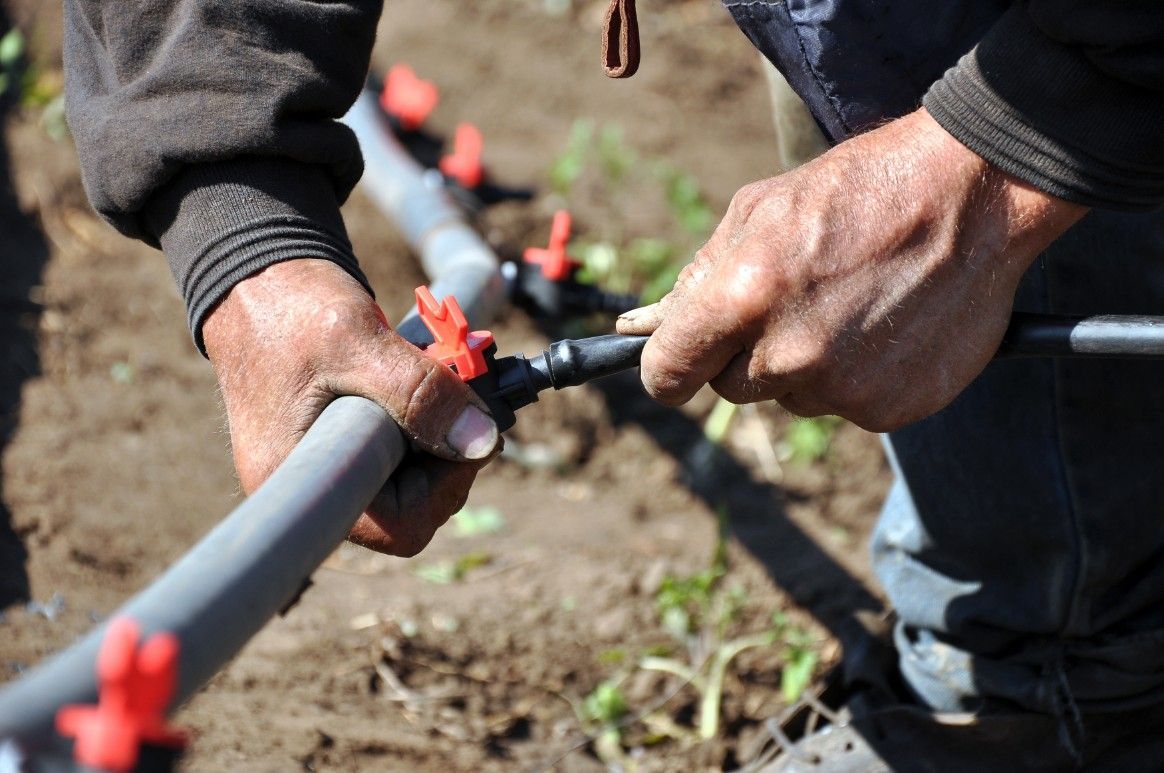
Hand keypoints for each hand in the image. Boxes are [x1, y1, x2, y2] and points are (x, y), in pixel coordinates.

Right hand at [202, 259, 499, 555]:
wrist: (256, 277)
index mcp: (301, 478)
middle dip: (451, 452)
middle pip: (413, 506)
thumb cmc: (291, 308)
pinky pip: (399, 451)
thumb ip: (420, 391)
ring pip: (412, 478)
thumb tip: (482, 440)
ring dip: (442, 431)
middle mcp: (311, 485)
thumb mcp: (357, 340)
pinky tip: (425, 380)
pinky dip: (425, 419)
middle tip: (465, 394)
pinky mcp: (341, 444)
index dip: (446, 486)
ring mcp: (326, 467)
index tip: (465, 429)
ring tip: (442, 376)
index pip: (399, 528)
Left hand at [617, 109, 1086, 431]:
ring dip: (806, 366)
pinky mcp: (890, 410)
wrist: (974, 194)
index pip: (667, 374)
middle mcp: (788, 355)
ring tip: (850, 304)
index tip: (679, 364)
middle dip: (747, 353)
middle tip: (793, 301)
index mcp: (742, 298)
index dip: (669, 368)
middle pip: (731, 388)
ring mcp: (842, 389)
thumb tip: (646, 328)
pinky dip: (858, 378)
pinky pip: (846, 407)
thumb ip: (699, 279)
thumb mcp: (758, 210)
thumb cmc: (856, 191)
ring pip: (791, 397)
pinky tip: (884, 327)